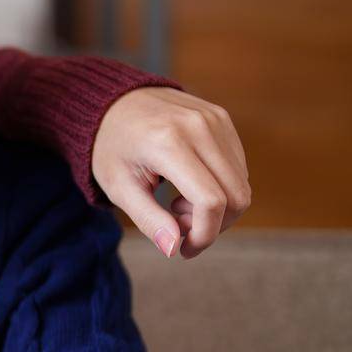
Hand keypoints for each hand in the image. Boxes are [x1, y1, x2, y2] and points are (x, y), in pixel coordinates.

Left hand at [91, 87, 251, 258]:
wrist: (110, 102)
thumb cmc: (110, 148)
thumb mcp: (118, 187)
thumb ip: (148, 219)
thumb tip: (174, 249)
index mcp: (168, 143)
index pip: (211, 201)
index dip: (205, 234)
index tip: (185, 250)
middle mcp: (198, 127)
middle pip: (237, 196)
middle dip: (213, 225)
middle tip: (176, 224)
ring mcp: (214, 119)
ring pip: (241, 183)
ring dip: (217, 207)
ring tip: (177, 203)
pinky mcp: (222, 118)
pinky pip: (237, 167)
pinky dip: (221, 187)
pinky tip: (189, 184)